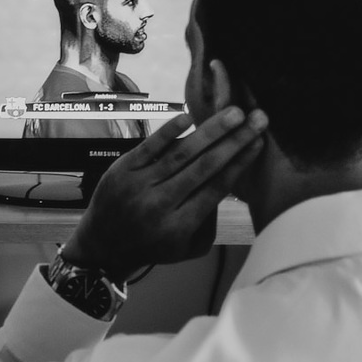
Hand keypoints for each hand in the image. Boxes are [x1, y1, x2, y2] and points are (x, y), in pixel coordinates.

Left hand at [62, 106, 267, 281]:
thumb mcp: (188, 249)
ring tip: (233, 112)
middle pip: (204, 167)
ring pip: (181, 153)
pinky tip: (188, 116)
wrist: (103, 247)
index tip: (259, 143)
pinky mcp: (122, 170)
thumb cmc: (153, 246)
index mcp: (180, 226)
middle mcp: (161, 204)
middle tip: (257, 118)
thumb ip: (210, 222)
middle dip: (234, 141)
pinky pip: (149, 147)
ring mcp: (139, 185)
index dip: (240, 163)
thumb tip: (227, 183)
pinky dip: (169, 131)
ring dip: (210, 131)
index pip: (217, 188)